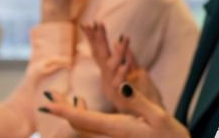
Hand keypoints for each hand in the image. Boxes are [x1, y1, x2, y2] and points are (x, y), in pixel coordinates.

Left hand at [42, 88, 187, 137]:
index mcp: (117, 127)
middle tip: (51, 96)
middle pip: (78, 125)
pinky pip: (94, 132)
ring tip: (65, 100)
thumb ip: (137, 101)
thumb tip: (121, 86)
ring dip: (73, 115)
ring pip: (84, 129)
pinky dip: (84, 120)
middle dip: (62, 110)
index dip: (63, 110)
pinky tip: (87, 111)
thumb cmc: (171, 137)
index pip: (82, 118)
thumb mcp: (158, 116)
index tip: (47, 102)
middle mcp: (110, 136)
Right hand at [82, 22, 162, 111]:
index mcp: (111, 72)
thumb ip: (128, 57)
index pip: (99, 51)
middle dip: (97, 40)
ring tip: (119, 38)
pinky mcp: (123, 97)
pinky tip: (124, 63)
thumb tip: (119, 40)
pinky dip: (121, 73)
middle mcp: (109, 79)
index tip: (89, 22)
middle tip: (94, 23)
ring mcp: (115, 88)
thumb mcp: (137, 71)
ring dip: (115, 53)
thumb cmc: (142, 94)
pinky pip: (120, 83)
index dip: (94, 37)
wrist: (149, 115)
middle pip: (100, 56)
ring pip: (111, 68)